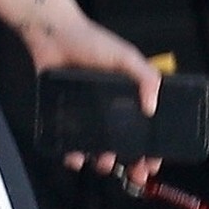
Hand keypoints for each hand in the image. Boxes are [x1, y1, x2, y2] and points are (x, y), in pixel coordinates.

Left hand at [30, 10, 162, 188]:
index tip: (155, 162)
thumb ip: (145, 77)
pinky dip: (75, 155)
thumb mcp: (126, 56)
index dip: (153, 147)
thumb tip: (154, 106)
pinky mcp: (67, 117)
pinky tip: (77, 157)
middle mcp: (111, 108)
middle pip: (127, 144)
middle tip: (136, 173)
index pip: (148, 127)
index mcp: (130, 95)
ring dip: (105, 162)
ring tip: (106, 161)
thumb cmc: (91, 41)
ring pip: (101, 148)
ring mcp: (89, 114)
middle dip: (134, 163)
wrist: (53, 36)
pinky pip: (72, 143)